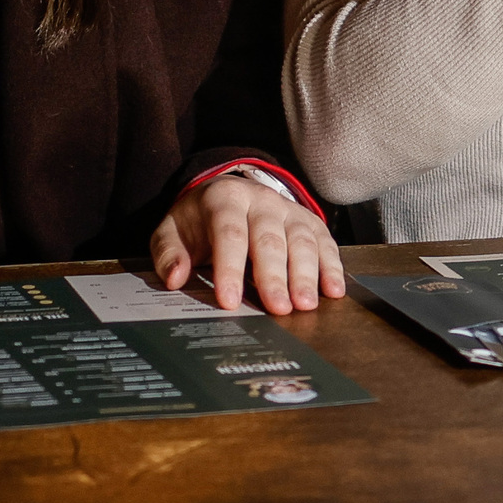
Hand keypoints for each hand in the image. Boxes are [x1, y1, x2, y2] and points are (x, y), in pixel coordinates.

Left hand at [147, 173, 345, 315]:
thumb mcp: (173, 231)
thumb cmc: (200, 221)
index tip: (229, 300)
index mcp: (225, 199)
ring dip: (305, 274)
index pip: (229, 233)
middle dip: (274, 276)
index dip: (230, 267)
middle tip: (277, 308)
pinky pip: (324, 242)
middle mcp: (261, 200)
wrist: (228, 194)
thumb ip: (169, 253)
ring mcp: (288, 209)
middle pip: (269, 238)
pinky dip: (331, 266)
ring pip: (301, 240)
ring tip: (305, 304)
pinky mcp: (308, 221)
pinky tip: (333, 290)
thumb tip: (175, 278)